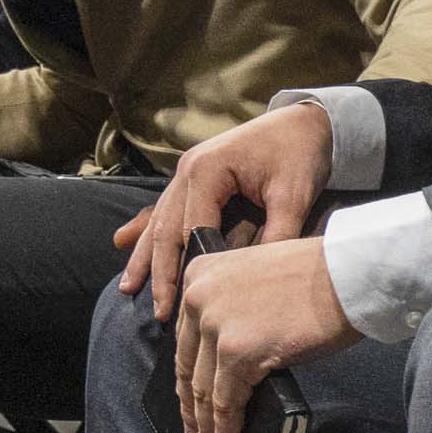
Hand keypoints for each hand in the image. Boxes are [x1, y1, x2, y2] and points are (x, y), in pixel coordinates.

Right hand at [122, 101, 333, 321]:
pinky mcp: (193, 175)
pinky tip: (124, 244)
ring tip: (127, 288)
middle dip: (160, 272)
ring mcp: (186, 171)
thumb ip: (278, 234)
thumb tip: (260, 277)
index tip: (186, 302)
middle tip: (158, 312)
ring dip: (144, 256)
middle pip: (166, 229)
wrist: (306, 120)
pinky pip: (165, 208)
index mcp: (207, 171)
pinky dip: (147, 230)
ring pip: (159, 220)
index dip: (188, 268)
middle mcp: (187, 170)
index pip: (190, 229)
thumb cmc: (299, 153)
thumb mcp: (293, 195)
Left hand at [175, 238, 359, 432]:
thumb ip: (233, 305)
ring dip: (207, 428)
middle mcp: (199, 297)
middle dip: (192, 408)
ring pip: (204, 391)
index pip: (186, 339)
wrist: (348, 274)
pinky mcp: (237, 352)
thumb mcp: (256, 276)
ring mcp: (215, 325)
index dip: (186, 377)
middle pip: (188, 367)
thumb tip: (228, 352)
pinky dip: (225, 432)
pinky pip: (226, 403)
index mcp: (200, 274)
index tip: (189, 401)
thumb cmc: (318, 274)